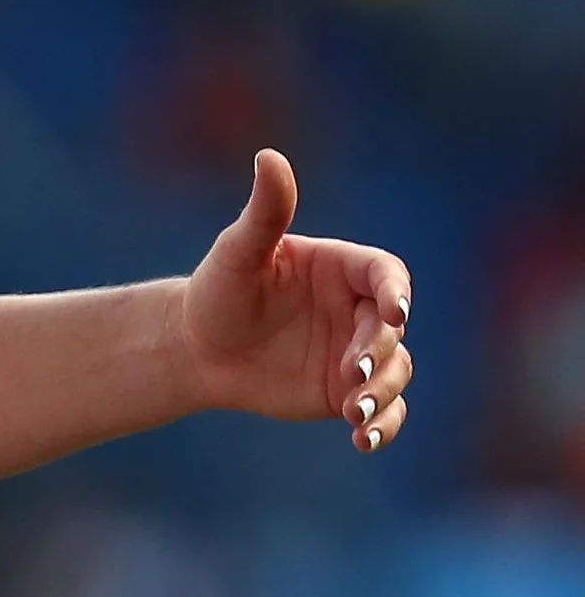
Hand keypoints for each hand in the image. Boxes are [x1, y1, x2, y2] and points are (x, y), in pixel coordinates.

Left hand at [175, 149, 412, 453]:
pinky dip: (382, 425)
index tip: (395, 312)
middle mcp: (360, 309)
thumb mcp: (237, 252)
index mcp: (344, 269)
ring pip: (396, 372)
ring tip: (355, 416)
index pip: (387, 274)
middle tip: (354, 373)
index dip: (396, 292)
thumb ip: (264, 211)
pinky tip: (363, 440)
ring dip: (383, 394)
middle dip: (381, 352)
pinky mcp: (347, 390)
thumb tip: (268, 156)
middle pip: (393, 328)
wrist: (198, 348)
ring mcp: (360, 351)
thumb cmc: (218, 292)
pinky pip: (382, 408)